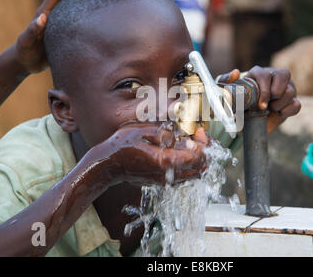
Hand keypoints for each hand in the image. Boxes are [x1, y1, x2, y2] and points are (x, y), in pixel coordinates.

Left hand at [14, 0, 104, 73]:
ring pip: (76, 3)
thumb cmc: (25, 52)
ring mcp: (61, 21)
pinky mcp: (66, 30)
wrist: (26, 62)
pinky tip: (101, 12)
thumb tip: (42, 19)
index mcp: (45, 12)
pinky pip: (79, 17)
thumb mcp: (26, 41)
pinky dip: (90, 11)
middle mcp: (54, 13)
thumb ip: (32, 30)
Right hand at [84, 123, 208, 186]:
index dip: (204, 143)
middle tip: (198, 136)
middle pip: (200, 169)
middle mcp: (167, 175)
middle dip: (205, 151)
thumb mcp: (143, 131)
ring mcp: (165, 181)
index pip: (198, 157)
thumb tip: (183, 138)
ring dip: (198, 158)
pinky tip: (180, 149)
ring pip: (194, 175)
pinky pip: (184, 175)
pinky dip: (189, 163)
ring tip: (190, 141)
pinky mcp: (161, 181)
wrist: (107, 165)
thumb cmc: (121, 146)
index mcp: (165, 161)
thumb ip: (166, 134)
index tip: (198, 130)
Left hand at [218, 66, 300, 131]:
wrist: (247, 118)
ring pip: (291, 90)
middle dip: (276, 93)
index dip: (265, 90)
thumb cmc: (239, 102)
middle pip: (284, 75)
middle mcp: (274, 76)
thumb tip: (236, 72)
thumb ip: (226, 81)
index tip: (260, 106)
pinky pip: (297, 104)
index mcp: (258, 73)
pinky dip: (289, 110)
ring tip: (271, 109)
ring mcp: (285, 87)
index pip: (265, 74)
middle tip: (267, 105)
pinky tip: (279, 113)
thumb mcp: (229, 92)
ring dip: (280, 104)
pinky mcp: (292, 100)